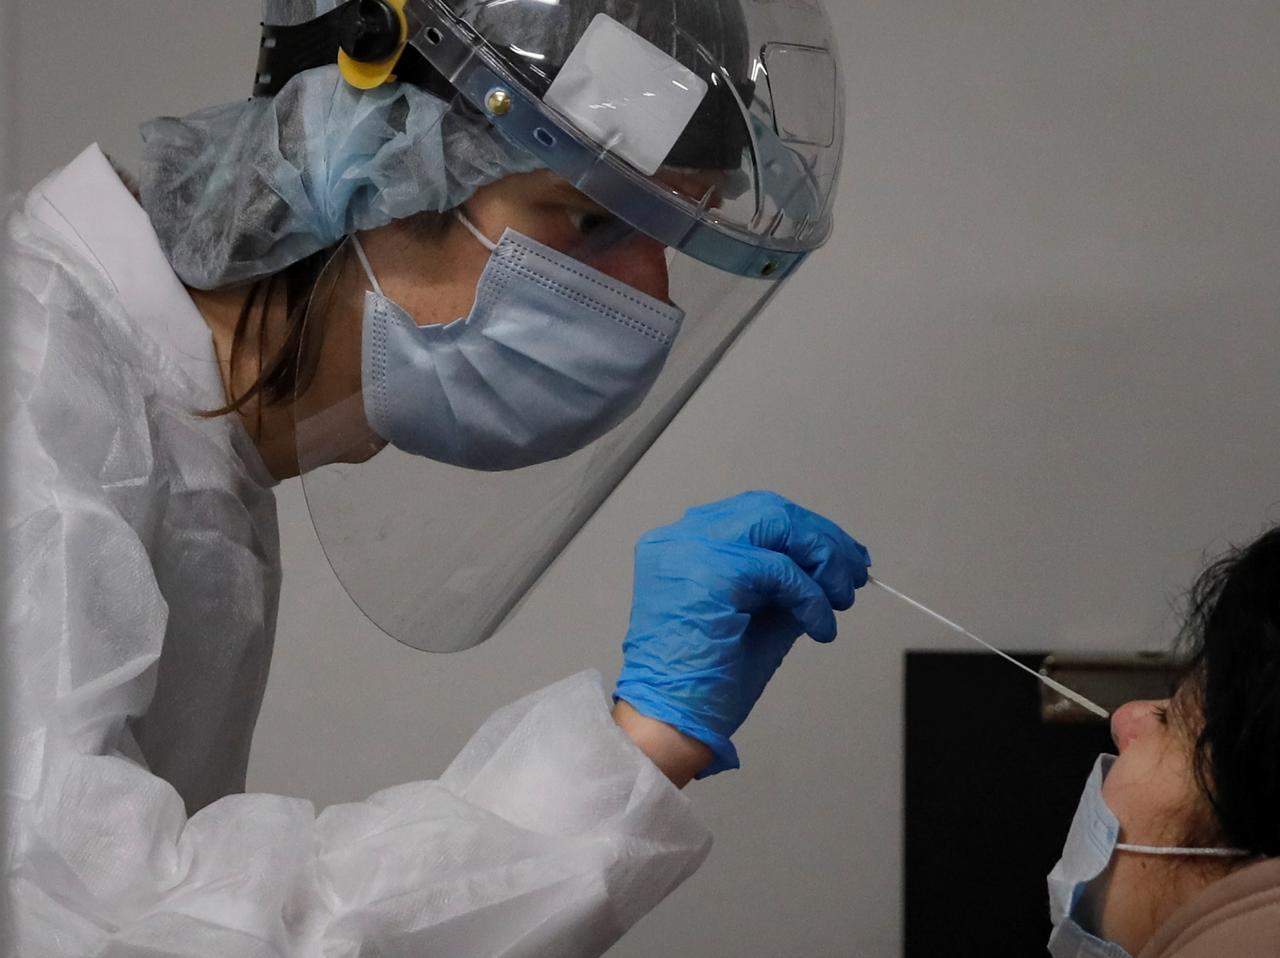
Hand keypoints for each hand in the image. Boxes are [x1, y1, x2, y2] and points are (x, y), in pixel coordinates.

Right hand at [613, 491, 870, 777]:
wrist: (669, 722)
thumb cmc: (703, 681)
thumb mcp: (754, 617)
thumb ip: (784, 585)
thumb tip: (832, 569)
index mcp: (683, 545)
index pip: (755, 517)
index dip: (806, 532)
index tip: (843, 558)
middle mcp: (681, 538)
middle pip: (768, 511)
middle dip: (822, 539)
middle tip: (854, 574)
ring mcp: (693, 551)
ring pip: (777, 524)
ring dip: (822, 558)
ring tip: (841, 598)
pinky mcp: (712, 575)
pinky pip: (781, 570)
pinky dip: (812, 597)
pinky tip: (820, 624)